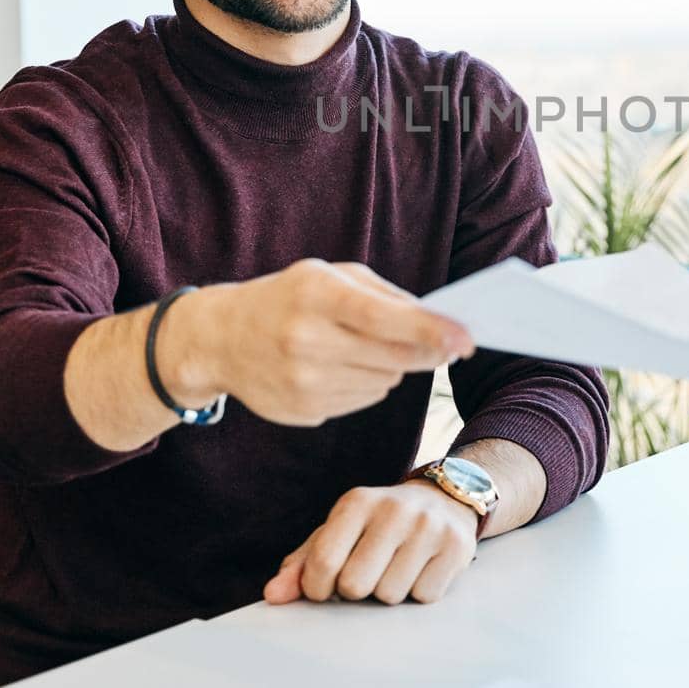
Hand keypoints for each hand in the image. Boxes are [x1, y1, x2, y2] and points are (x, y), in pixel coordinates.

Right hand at [189, 260, 473, 426]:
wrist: (221, 339)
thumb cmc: (289, 298)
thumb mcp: (329, 276)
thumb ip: (386, 295)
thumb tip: (440, 326)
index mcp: (316, 294)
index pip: (385, 318)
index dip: (431, 331)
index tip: (468, 339)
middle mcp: (307, 340)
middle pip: (395, 357)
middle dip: (427, 351)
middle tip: (447, 343)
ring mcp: (303, 382)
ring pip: (385, 382)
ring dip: (391, 366)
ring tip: (360, 346)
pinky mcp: (304, 412)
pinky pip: (364, 400)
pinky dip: (367, 384)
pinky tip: (340, 366)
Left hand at [263, 481, 478, 605]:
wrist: (445, 498)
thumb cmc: (379, 523)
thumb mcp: (340, 532)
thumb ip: (303, 564)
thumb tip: (272, 596)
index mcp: (357, 502)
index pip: (322, 563)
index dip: (319, 588)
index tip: (327, 586)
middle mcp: (394, 509)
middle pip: (355, 586)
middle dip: (357, 589)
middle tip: (369, 570)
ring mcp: (428, 526)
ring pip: (390, 596)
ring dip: (389, 591)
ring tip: (397, 565)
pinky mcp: (456, 545)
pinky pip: (424, 596)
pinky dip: (419, 591)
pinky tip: (421, 567)